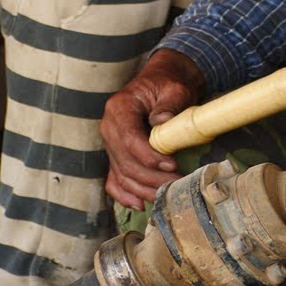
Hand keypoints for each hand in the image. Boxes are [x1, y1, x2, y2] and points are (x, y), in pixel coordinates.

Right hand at [100, 49, 204, 209]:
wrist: (163, 81)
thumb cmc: (169, 84)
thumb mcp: (174, 88)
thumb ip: (168, 104)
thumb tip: (162, 122)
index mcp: (119, 109)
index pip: (129, 139)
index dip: (149, 156)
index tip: (172, 165)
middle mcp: (109, 127)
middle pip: (125, 161)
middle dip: (151, 178)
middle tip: (176, 184)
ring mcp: (110, 143)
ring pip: (120, 174)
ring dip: (142, 189)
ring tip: (165, 195)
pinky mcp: (117, 154)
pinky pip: (114, 179)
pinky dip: (124, 194)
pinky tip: (139, 204)